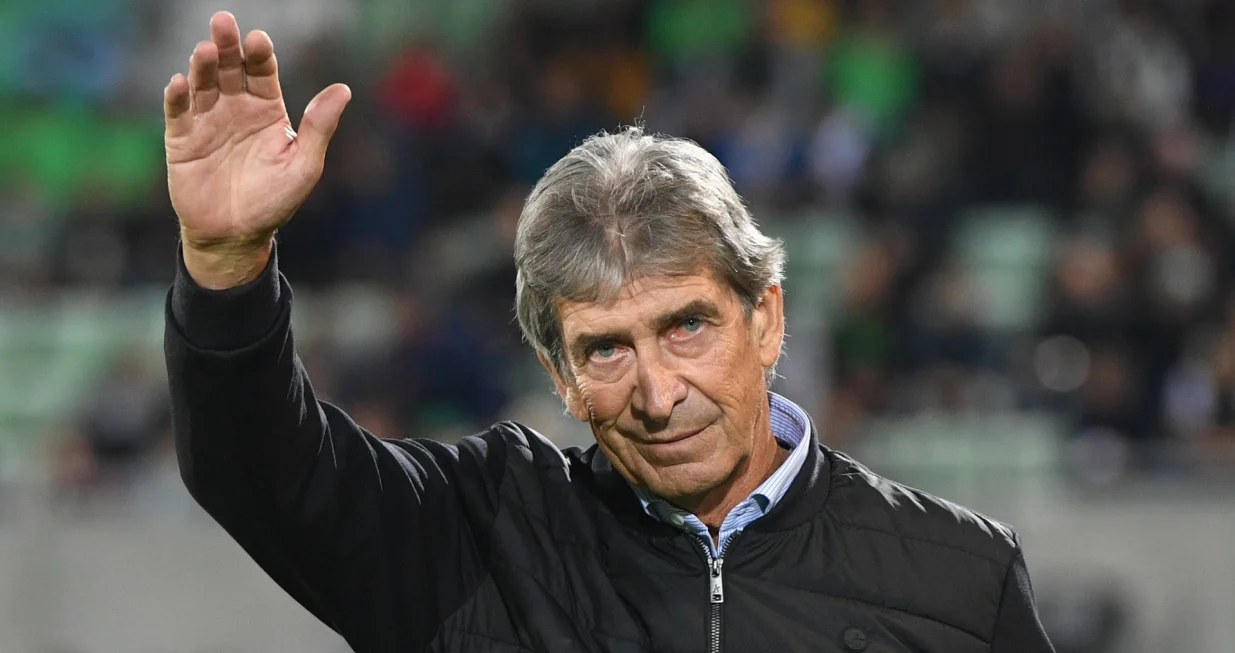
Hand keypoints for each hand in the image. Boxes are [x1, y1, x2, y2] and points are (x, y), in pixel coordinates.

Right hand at [165, 11, 350, 287]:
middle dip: (227, 46)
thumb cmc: (274, 201)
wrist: (236, 236)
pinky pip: (178, 114)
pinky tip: (178, 83)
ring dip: (202, 67)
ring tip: (205, 51)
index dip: (260, 56)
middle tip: (223, 23)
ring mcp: (207, 122)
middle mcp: (235, 109)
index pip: (263, 73)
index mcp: (267, 111)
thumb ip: (319, 127)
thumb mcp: (304, 165)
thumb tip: (343, 89)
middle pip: (230, 69)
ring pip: (203, 85)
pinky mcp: (182, 140)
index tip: (259, 41)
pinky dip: (177, 98)